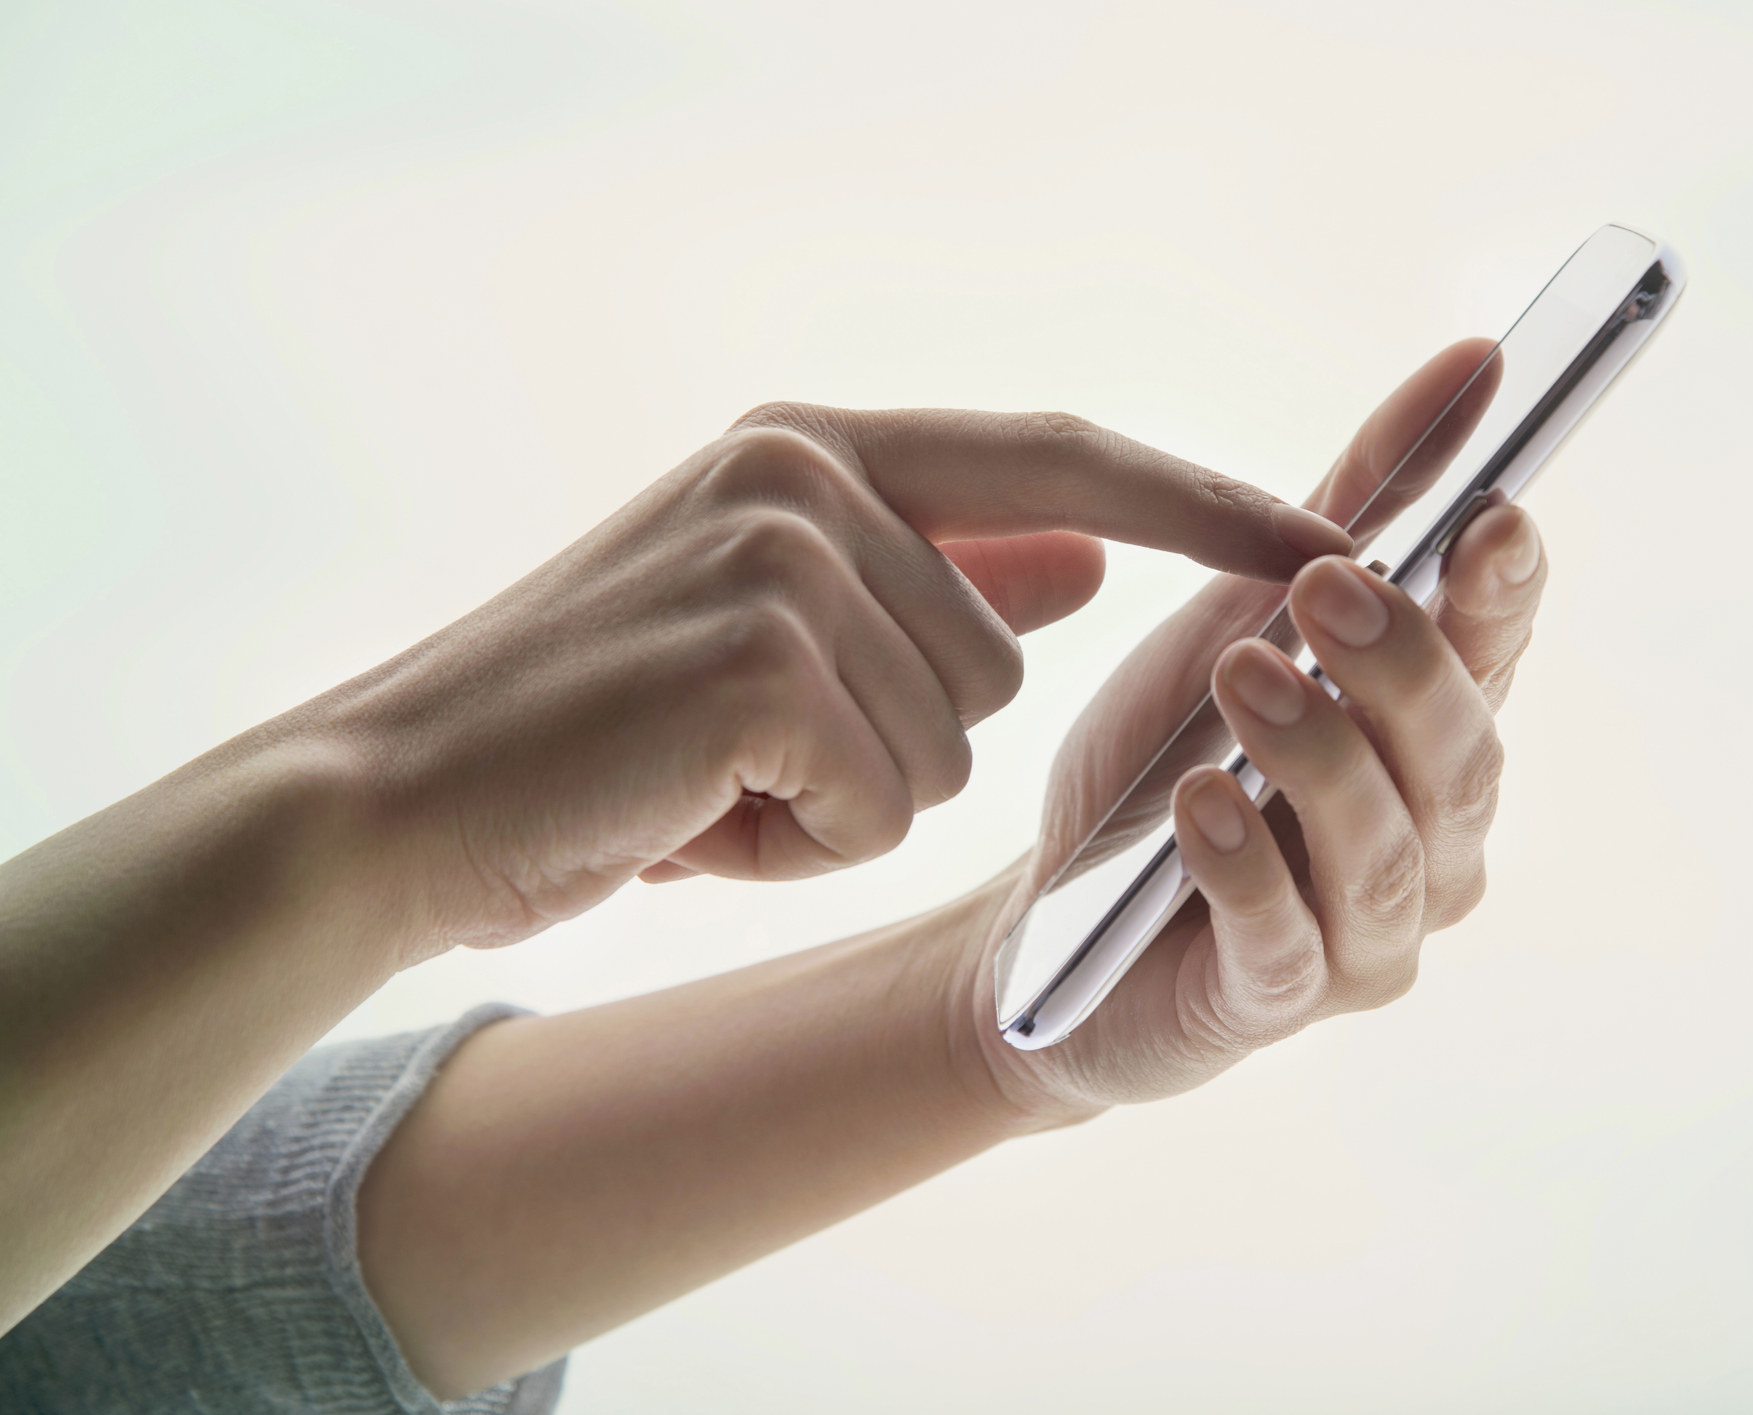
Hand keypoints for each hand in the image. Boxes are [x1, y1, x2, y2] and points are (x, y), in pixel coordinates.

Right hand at [310, 403, 1348, 960]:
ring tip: (700, 780)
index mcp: (816, 446)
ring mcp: (784, 553)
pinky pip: (878, 801)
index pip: (1067, 457)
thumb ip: (937, 581)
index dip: (1207, 507)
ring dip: (838, 803)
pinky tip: (682, 817)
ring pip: (946, 742)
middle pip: (1000, 659)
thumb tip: (1095, 567)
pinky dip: (792, 846)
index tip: (1333, 545)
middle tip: (736, 756)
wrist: (394, 801)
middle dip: (893, 748)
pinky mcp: (762, 657)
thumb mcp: (772, 629)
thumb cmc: (588, 730)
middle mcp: (807, 472)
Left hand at [954, 343, 1547, 1118]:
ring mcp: (1366, 932)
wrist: (1056, 917)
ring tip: (1243, 675)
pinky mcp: (1278, 1001)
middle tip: (1325, 588)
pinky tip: (1199, 805)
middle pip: (1458, 753)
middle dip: (1398, 665)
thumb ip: (1354, 501)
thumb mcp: (1243, 607)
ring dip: (1319, 754)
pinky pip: (1284, 937)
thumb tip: (1473, 362)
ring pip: (1386, 848)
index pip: (1497, 654)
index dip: (1503, 591)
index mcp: (1431, 734)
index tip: (1491, 516)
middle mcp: (1432, 838)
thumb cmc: (1168, 759)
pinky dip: (1246, 866)